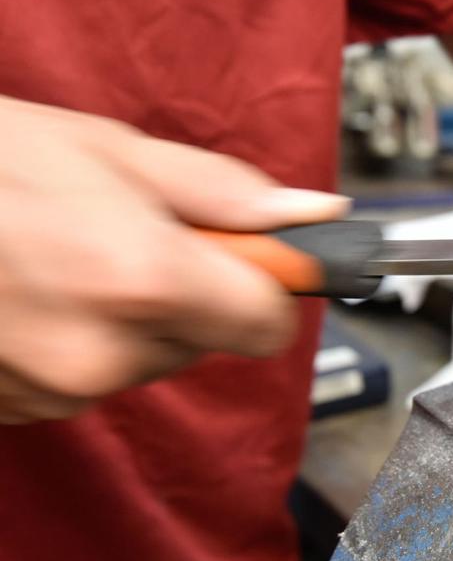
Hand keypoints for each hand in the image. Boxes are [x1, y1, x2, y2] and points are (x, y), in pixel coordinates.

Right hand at [0, 97, 346, 423]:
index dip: (266, 286)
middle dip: (190, 293)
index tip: (249, 259)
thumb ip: (224, 194)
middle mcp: (107, 353)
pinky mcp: (20, 411)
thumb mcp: (107, 149)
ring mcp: (57, 392)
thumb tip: (315, 216)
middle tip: (126, 235)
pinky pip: (90, 379)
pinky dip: (79, 342)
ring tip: (62, 258)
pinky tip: (30, 295)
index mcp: (145, 280)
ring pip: (148, 360)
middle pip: (210, 341)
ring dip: (131, 318)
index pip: (270, 323)